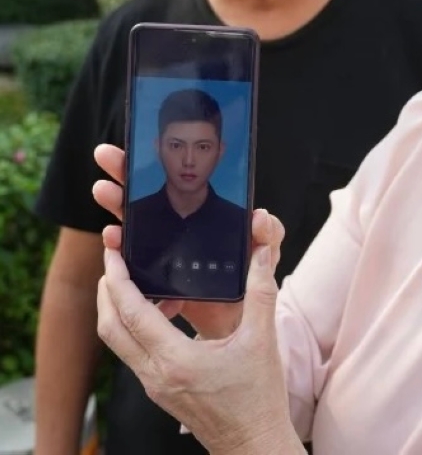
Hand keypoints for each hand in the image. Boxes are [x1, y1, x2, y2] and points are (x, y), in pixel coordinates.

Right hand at [92, 143, 283, 337]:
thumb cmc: (253, 278)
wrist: (241, 318)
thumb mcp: (266, 251)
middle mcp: (178, 227)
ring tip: (106, 199)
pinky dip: (122, 253)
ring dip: (117, 211)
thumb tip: (260, 216)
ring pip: (134, 226)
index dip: (157, 166)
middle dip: (125, 175)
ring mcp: (164, 252)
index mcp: (203, 213)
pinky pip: (133, 265)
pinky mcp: (156, 279)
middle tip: (107, 157)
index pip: (176, 182)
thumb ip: (269, 234)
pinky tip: (115, 241)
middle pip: (147, 197)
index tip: (139, 149)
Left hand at [93, 146, 299, 453]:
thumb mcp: (262, 339)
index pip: (131, 313)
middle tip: (114, 262)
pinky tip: (162, 314)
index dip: (118, 279)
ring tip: (136, 283)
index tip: (113, 254)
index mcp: (175, 360)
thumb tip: (261, 253)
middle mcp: (156, 375)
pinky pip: (134, 354)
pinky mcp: (160, 391)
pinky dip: (135, 328)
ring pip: (118, 343)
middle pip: (110, 328)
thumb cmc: (259, 398)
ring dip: (117, 310)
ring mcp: (155, 386)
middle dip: (106, 291)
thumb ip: (260, 291)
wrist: (254, 443)